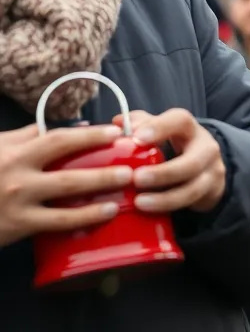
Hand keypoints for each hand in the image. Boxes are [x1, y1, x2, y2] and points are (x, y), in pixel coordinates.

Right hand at [0, 123, 132, 246]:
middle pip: (68, 167)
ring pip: (67, 194)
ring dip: (101, 188)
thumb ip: (29, 136)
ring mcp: (19, 202)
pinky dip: (85, 217)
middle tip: (131, 163)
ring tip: (128, 183)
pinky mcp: (18, 225)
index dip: (89, 134)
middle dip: (103, 165)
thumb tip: (72, 126)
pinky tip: (107, 212)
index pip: (58, 139)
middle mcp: (18, 175)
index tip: (116, 132)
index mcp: (15, 152)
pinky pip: (58, 221)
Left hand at [115, 109, 226, 213]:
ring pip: (192, 189)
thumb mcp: (163, 131)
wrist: (207, 167)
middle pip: (190, 162)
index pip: (180, 121)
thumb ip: (142, 123)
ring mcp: (211, 173)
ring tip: (139, 202)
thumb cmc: (175, 145)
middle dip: (163, 173)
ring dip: (165, 198)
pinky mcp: (210, 193)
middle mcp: (206, 149)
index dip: (159, 128)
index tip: (137, 138)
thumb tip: (118, 122)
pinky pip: (190, 204)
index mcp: (190, 129)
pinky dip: (168, 207)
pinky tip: (148, 210)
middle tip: (136, 178)